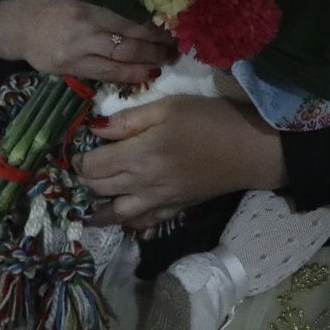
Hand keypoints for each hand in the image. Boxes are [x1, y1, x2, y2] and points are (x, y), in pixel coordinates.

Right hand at [0, 0, 175, 83]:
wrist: (15, 28)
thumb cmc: (48, 2)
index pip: (131, 11)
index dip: (156, 19)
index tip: (176, 20)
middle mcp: (86, 23)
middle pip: (132, 34)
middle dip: (159, 40)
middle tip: (179, 42)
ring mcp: (79, 48)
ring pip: (124, 56)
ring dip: (151, 59)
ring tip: (169, 58)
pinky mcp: (72, 67)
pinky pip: (108, 73)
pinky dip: (131, 75)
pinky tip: (147, 74)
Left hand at [79, 95, 284, 228]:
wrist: (251, 150)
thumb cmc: (212, 120)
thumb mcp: (171, 106)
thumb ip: (131, 119)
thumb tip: (96, 129)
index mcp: (140, 154)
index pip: (91, 166)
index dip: (79, 158)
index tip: (82, 147)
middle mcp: (143, 183)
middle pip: (99, 189)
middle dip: (87, 178)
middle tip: (88, 164)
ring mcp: (158, 201)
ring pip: (115, 214)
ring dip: (100, 205)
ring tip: (96, 194)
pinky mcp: (174, 209)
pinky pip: (142, 223)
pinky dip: (127, 220)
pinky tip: (125, 209)